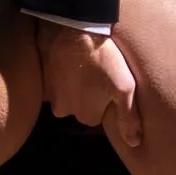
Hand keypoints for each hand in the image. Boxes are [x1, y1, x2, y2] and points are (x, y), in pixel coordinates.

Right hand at [36, 22, 140, 145]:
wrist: (74, 31)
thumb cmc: (104, 59)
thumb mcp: (124, 88)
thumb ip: (128, 118)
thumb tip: (134, 143)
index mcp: (86, 116)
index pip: (97, 115)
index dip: (104, 99)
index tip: (108, 84)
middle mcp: (64, 111)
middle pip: (79, 106)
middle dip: (87, 93)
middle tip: (96, 72)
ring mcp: (50, 95)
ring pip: (65, 94)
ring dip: (72, 83)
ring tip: (83, 65)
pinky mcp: (41, 78)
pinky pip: (53, 81)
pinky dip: (60, 74)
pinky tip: (69, 61)